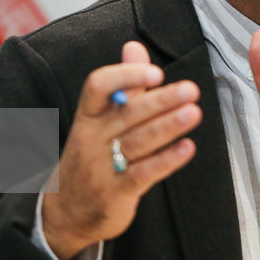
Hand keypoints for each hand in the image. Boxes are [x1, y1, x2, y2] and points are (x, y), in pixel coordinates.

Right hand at [40, 41, 201, 259]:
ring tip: (194, 112)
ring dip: (168, 126)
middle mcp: (91, 138)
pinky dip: (166, 160)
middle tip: (190, 90)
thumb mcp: (98, 120)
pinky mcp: (115, 193)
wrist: (66, 212)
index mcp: (87, 116)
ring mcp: (101, 167)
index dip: (126, 76)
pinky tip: (186, 148)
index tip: (155, 73)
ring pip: (138, 141)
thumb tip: (135, 46)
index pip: (97, 87)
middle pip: (127, 114)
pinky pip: (143, 174)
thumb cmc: (90, 157)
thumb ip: (123, 84)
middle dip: (161, 100)